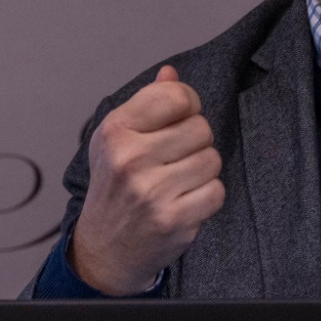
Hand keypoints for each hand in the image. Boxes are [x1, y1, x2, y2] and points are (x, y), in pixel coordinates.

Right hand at [69, 65, 224, 293]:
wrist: (104, 248)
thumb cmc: (115, 186)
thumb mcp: (118, 139)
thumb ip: (147, 103)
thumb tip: (171, 72)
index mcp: (115, 130)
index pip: (177, 96)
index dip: (188, 105)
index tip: (180, 119)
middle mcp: (130, 159)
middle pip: (201, 128)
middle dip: (196, 142)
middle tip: (175, 158)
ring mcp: (151, 192)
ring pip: (212, 159)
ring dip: (203, 170)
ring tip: (179, 180)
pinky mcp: (173, 220)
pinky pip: (216, 192)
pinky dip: (207, 196)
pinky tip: (185, 201)